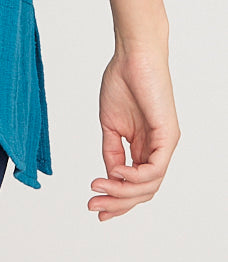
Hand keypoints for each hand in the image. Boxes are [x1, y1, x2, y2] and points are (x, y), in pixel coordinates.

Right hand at [88, 41, 179, 220]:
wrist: (132, 55)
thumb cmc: (122, 81)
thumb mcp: (110, 124)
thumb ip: (111, 150)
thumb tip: (110, 176)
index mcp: (144, 147)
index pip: (135, 185)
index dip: (115, 200)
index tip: (94, 206)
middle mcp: (158, 150)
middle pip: (142, 191)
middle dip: (117, 202)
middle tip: (93, 206)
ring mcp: (165, 144)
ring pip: (149, 185)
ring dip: (123, 192)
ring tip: (100, 188)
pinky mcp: (169, 136)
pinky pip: (155, 168)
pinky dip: (136, 176)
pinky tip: (117, 171)